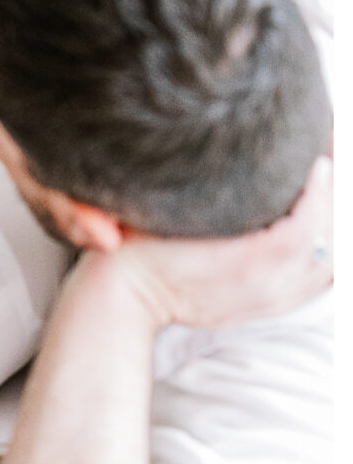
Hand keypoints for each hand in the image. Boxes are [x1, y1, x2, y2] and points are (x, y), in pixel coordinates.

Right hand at [106, 157, 333, 330]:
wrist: (130, 295)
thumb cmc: (147, 247)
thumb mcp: (180, 211)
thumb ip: (228, 192)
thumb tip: (264, 160)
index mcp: (250, 263)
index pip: (306, 227)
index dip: (319, 190)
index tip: (319, 158)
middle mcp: (270, 287)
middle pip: (330, 243)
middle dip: (336, 198)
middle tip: (331, 157)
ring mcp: (274, 301)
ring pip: (331, 264)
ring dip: (336, 224)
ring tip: (333, 187)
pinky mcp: (270, 307)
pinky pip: (319, 282)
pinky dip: (330, 251)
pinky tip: (329, 226)